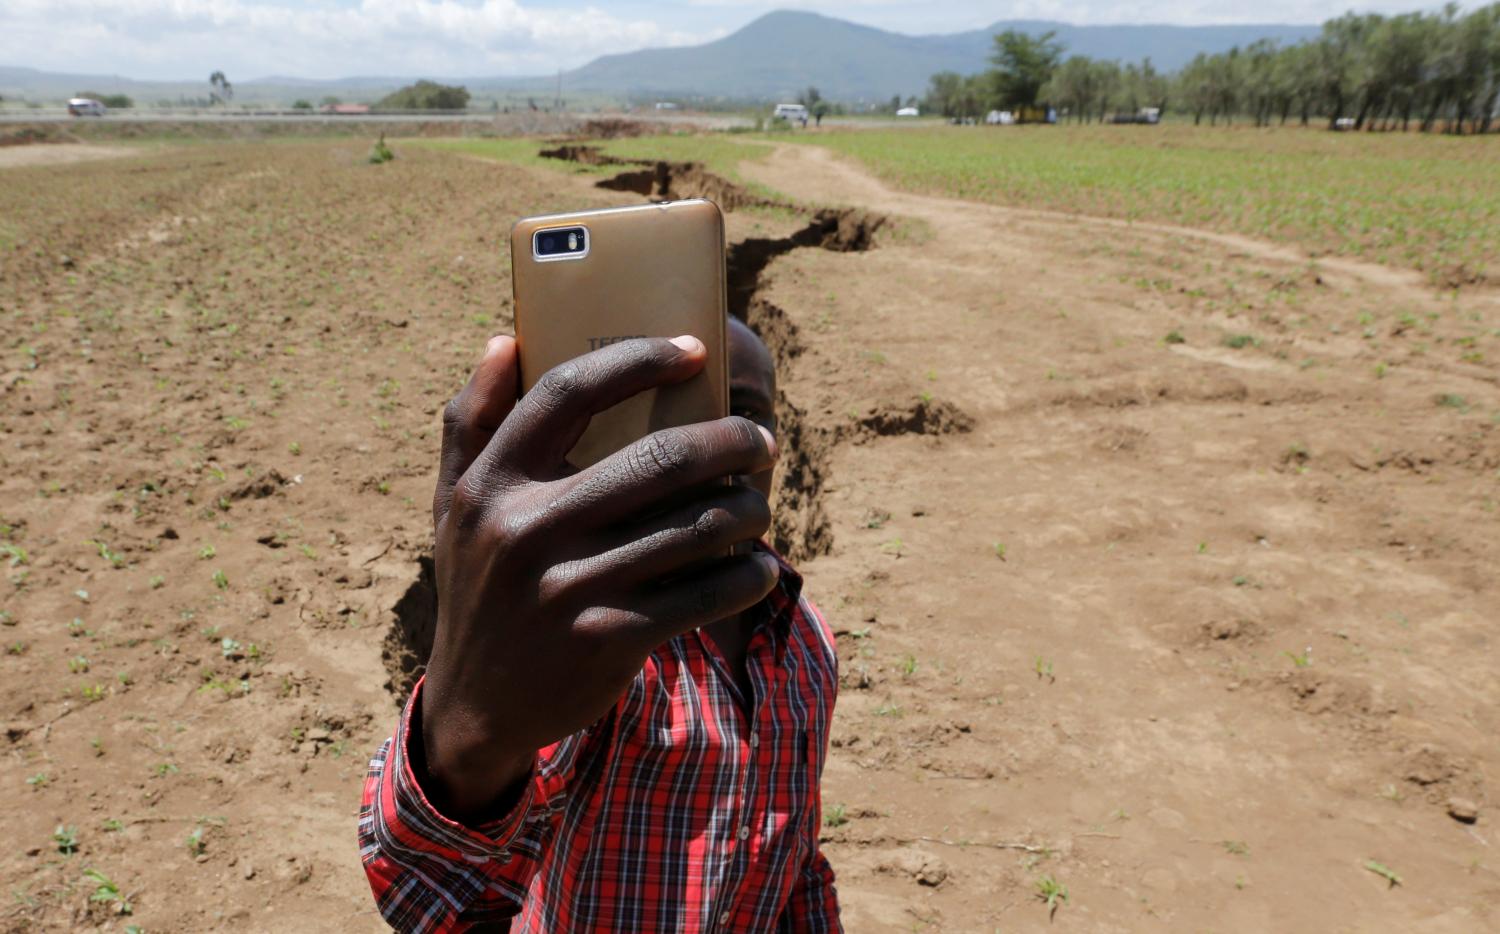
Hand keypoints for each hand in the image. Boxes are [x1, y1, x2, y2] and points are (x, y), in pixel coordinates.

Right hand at [419, 334, 778, 817]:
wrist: (478, 706)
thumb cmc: (481, 583)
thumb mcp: (453, 504)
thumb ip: (471, 419)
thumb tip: (508, 337)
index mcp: (491, 482)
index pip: (570, 391)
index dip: (639, 359)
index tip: (694, 351)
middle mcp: (526, 528)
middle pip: (659, 458)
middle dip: (730, 441)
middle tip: (760, 441)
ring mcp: (569, 587)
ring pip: (696, 525)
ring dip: (748, 509)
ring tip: (758, 505)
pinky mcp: (608, 638)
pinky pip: (705, 594)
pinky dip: (747, 576)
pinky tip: (758, 567)